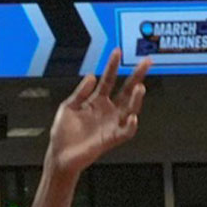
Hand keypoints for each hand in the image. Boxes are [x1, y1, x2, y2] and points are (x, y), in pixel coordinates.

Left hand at [46, 49, 149, 176]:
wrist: (60, 155)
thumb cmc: (64, 133)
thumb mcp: (68, 107)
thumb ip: (80, 93)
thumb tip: (91, 76)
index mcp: (97, 101)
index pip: (109, 80)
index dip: (112, 66)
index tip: (117, 52)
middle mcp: (108, 110)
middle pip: (126, 90)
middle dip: (137, 76)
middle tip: (146, 62)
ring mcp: (111, 124)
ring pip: (129, 109)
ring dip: (135, 99)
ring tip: (139, 87)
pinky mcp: (111, 139)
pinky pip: (125, 132)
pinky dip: (130, 126)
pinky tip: (132, 117)